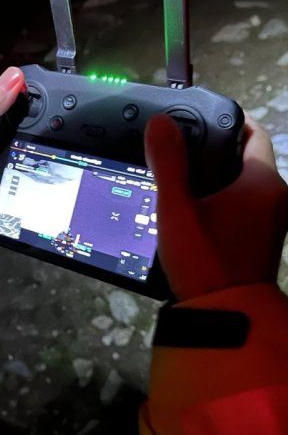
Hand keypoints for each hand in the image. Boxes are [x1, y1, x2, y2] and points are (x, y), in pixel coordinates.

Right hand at [145, 113, 287, 299]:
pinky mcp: (260, 239)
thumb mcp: (177, 210)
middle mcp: (275, 198)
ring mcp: (271, 221)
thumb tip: (160, 123)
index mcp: (262, 183)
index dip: (224, 121)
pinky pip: (242, 207)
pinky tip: (192, 211)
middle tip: (176, 151)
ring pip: (242, 184)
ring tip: (177, 182)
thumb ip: (168, 163)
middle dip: (212, 152)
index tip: (195, 120)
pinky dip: (220, 202)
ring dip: (215, 180)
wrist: (225, 314)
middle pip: (244, 158)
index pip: (251, 133)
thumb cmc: (205, 261)